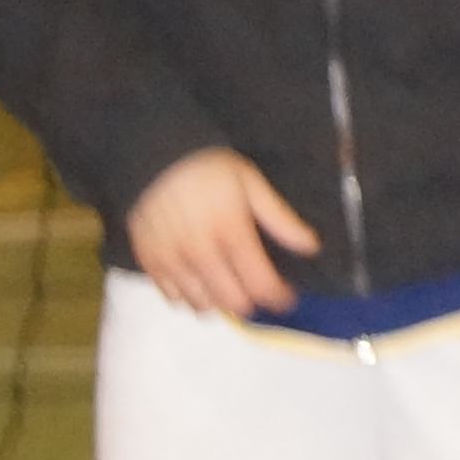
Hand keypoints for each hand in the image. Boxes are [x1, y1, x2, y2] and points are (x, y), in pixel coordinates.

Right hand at [127, 149, 315, 317]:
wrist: (153, 155)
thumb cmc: (207, 168)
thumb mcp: (251, 184)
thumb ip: (280, 219)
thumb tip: (310, 246)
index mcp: (230, 232)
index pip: (260, 284)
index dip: (278, 297)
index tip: (286, 297)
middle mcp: (200, 251)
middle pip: (233, 302)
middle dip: (252, 303)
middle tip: (257, 292)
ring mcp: (172, 259)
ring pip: (202, 305)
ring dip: (220, 303)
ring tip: (228, 289)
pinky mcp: (149, 260)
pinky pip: (171, 297)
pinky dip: (188, 297)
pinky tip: (199, 284)